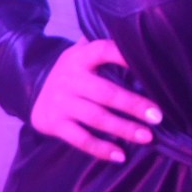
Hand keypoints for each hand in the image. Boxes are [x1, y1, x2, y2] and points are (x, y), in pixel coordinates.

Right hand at [30, 38, 162, 162]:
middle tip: (158, 116)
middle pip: (106, 92)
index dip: (123, 55)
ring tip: (147, 137)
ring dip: (123, 129)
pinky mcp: (55, 124)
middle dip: (133, 104)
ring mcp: (62, 102)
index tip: (147, 65)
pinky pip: (81, 139)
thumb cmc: (72, 71)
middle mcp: (70, 79)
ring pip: (97, 118)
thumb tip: (138, 36)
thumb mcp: (80, 53)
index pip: (103, 50)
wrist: (33, 91)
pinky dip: (101, 149)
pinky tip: (121, 156)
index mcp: (80, 57)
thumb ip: (103, 46)